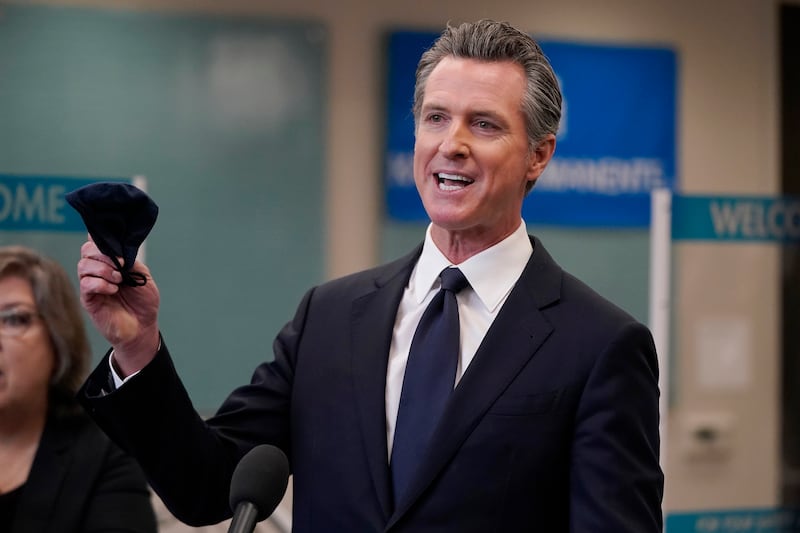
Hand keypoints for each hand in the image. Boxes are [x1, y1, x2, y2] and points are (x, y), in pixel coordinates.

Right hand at [78, 238, 160, 375]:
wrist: (143, 326)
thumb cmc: (143, 302)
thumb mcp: (143, 277)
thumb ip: (130, 262)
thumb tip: (118, 252)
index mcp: (111, 262)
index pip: (96, 242)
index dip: (102, 239)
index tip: (117, 246)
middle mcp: (98, 270)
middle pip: (87, 250)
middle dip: (104, 254)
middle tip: (120, 266)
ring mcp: (91, 284)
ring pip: (84, 265)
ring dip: (103, 269)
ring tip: (119, 279)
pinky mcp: (88, 299)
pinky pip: (86, 284)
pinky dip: (100, 283)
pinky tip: (113, 289)